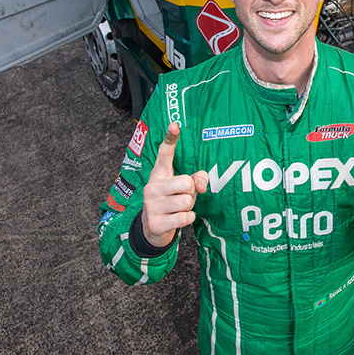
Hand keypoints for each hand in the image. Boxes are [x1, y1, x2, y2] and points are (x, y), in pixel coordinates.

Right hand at [140, 123, 208, 247]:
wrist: (152, 229)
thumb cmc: (171, 202)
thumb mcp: (183, 189)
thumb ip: (196, 179)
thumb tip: (201, 184)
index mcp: (159, 174)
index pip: (165, 154)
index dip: (170, 138)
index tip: (175, 125)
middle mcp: (152, 186)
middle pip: (187, 182)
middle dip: (191, 192)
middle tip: (182, 197)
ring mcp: (151, 205)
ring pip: (187, 201)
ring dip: (188, 207)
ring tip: (178, 209)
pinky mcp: (156, 222)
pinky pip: (185, 217)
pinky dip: (187, 219)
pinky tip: (177, 219)